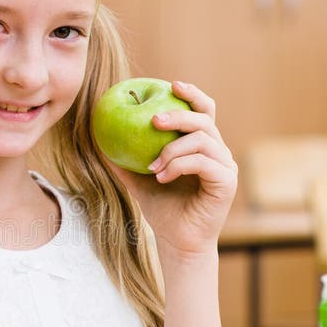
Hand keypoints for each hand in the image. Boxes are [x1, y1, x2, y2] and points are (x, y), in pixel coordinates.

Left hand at [111, 81, 237, 256]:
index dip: (191, 94)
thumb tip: (99, 137)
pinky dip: (180, 165)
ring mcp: (225, 167)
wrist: (177, 242)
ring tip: (152, 167)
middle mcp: (218, 152)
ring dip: (172, 149)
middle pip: (204, 120)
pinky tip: (161, 177)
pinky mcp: (227, 182)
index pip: (204, 111)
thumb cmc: (162, 210)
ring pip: (203, 140)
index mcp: (202, 146)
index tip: (171, 84)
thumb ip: (124, 159)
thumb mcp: (137, 180)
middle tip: (152, 121)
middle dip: (178, 115)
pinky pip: (204, 162)